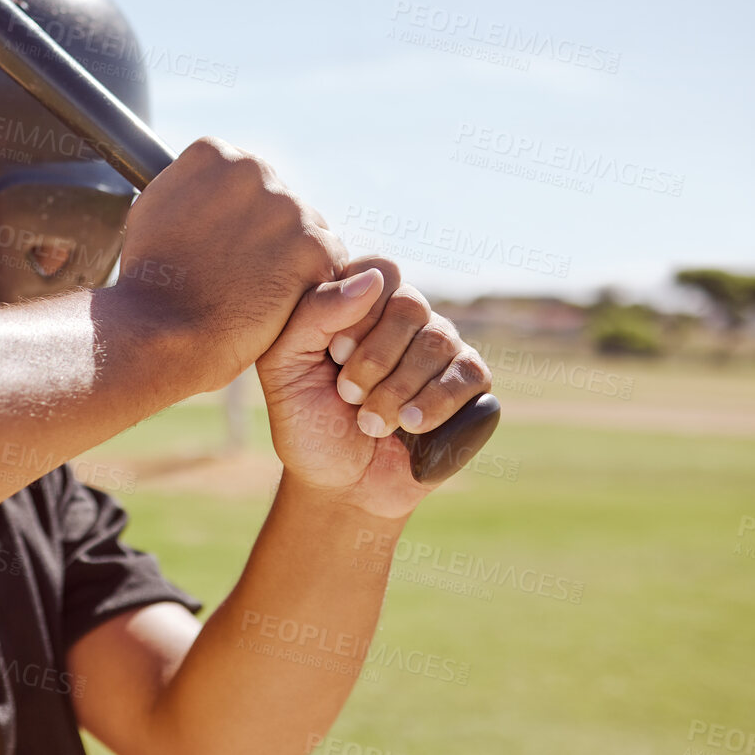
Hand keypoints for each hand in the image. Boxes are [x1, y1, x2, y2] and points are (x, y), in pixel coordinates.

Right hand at [108, 137, 345, 394]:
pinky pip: (329, 259)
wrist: (161, 330)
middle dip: (268, 233)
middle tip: (241, 273)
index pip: (244, 177)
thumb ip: (185, 186)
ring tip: (257, 291)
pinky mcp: (314, 247)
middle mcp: (253, 171)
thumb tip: (200, 184)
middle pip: (278, 200)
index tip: (223, 244)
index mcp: (213, 156)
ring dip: (293, 256)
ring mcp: (287, 207)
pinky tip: (281, 301)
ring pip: (308, 228)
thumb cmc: (149, 281)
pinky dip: (312, 281)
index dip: (237, 216)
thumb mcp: (152, 209)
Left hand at [255, 258, 491, 517]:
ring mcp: (440, 348)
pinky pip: (468, 374)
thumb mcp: (286, 366)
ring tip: (370, 422)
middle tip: (347, 395)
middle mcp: (404, 317)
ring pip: (437, 341)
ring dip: (397, 389)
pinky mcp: (468, 383)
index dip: (358, 314)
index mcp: (360, 302)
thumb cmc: (307, 420)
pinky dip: (434, 403)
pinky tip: (410, 425)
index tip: (333, 354)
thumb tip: (372, 279)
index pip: (378, 271)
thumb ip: (313, 314)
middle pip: (409, 305)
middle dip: (374, 359)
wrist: (339, 483)